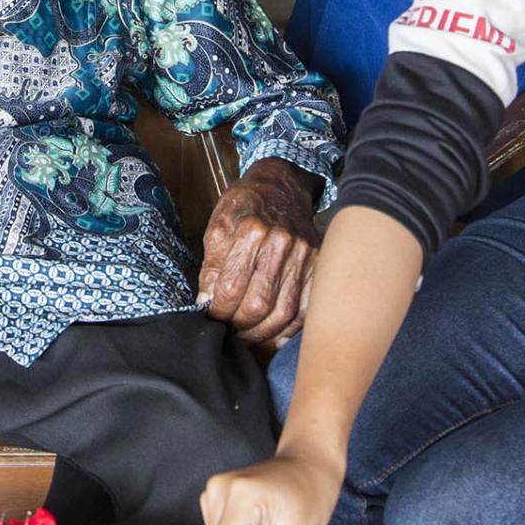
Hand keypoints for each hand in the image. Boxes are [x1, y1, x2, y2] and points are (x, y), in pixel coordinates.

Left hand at [198, 161, 318, 346]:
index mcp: (251, 231)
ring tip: (247, 337)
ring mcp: (304, 255)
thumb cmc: (245, 207)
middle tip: (228, 331)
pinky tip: (273, 334)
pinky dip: (289, 329)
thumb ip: (211, 267)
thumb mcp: (217, 227)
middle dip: (238, 326)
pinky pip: (306, 309)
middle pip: (258, 304)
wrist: (281, 188)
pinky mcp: (318, 265)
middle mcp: (281, 243)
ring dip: (262, 333)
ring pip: (284, 312)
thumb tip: (206, 304)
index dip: (217, 311)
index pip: (230, 288)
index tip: (211, 317)